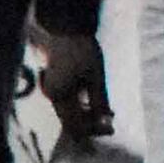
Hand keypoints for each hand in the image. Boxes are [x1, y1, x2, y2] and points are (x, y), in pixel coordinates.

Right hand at [29, 28, 105, 145]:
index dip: (92, 131)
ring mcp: (51, 91)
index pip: (74, 124)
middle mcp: (52, 97)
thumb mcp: (96, 77)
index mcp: (60, 96)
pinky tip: (97, 105)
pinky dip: (82, 107)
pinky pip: (68, 103)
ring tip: (108, 115)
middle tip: (111, 126)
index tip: (111, 131)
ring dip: (88, 117)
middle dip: (90, 126)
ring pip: (69, 113)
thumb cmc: (84, 52)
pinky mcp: (55, 86)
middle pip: (70, 121)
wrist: (67, 31)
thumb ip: (99, 101)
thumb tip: (106, 122)